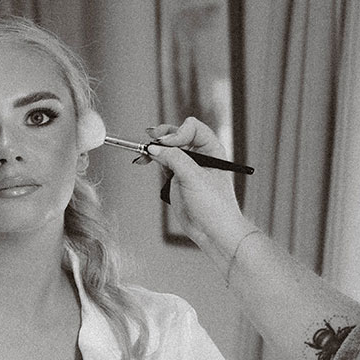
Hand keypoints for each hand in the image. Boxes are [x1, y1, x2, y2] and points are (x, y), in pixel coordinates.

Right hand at [145, 117, 249, 258]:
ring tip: (143, 154)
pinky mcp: (177, 178)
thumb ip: (175, 159)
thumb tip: (155, 148)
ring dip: (154, 149)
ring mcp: (187, 167)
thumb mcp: (195, 178)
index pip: (192, 128)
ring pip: (167, 149)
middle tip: (150, 142)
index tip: (167, 144)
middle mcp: (200, 155)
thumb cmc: (215, 206)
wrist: (212, 232)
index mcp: (212, 149)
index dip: (178, 132)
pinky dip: (152, 161)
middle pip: (177, 135)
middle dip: (162, 137)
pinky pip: (162, 163)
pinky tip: (144, 161)